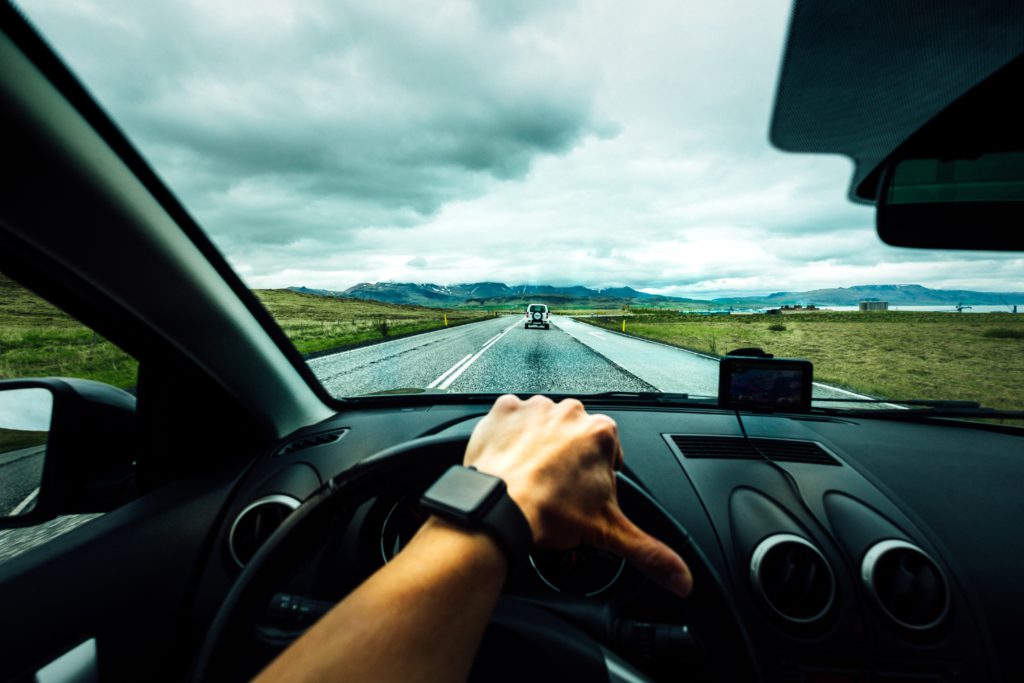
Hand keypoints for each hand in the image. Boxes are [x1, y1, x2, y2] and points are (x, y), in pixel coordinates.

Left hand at [464, 394, 692, 597]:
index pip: (607, 453)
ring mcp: (535, 408)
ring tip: (530, 476)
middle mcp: (570, 413)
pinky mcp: (503, 410)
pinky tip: (510, 459)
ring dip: (538, 445)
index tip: (581, 494)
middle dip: (568, 459)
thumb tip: (681, 579)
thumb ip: (650, 553)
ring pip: (543, 425)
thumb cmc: (549, 512)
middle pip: (574, 437)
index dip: (595, 477)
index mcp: (601, 433)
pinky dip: (509, 435)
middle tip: (555, 489)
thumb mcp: (609, 533)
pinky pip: (510, 417)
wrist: (499, 506)